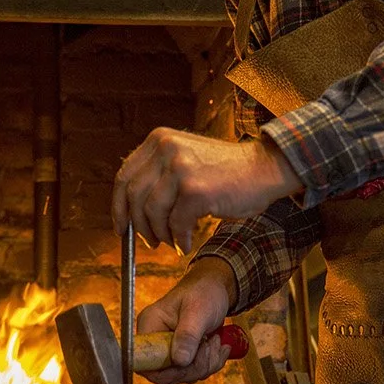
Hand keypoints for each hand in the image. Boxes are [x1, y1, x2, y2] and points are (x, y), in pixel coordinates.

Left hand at [112, 128, 302, 251]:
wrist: (265, 168)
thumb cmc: (227, 170)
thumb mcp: (186, 158)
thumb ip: (159, 174)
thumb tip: (131, 210)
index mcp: (159, 140)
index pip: (124, 176)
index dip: (118, 206)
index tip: (121, 226)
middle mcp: (166, 149)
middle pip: (133, 197)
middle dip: (139, 225)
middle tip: (149, 241)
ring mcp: (181, 168)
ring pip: (152, 212)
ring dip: (160, 234)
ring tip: (172, 241)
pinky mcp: (196, 190)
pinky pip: (176, 224)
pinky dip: (179, 239)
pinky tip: (186, 243)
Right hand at [137, 258, 240, 383]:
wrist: (215, 288)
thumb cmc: (204, 291)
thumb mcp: (197, 311)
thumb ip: (188, 335)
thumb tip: (180, 361)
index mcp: (150, 325)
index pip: (143, 361)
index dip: (165, 370)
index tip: (187, 362)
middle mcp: (155, 339)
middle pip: (166, 374)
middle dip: (194, 366)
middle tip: (210, 346)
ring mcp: (168, 348)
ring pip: (183, 375)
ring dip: (205, 364)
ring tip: (216, 341)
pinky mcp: (182, 354)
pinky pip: (193, 372)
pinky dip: (210, 363)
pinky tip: (217, 346)